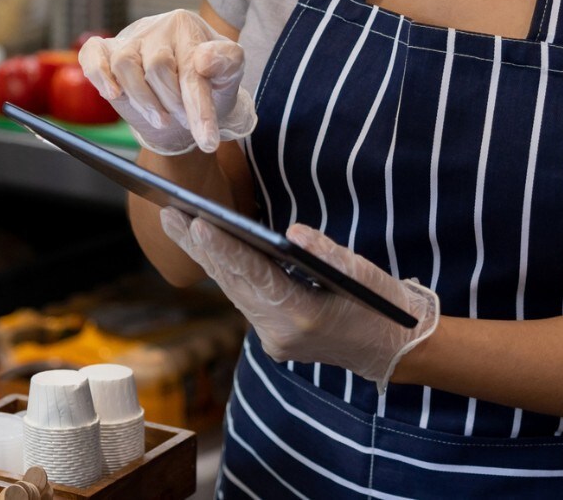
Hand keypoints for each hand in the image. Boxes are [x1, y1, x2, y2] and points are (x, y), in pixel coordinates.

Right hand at [78, 9, 253, 154]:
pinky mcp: (107, 49)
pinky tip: (112, 93)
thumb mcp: (229, 74)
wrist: (184, 92)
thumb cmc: (207, 81)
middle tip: (182, 119)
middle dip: (172, 103)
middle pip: (157, 67)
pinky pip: (93, 54)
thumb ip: (227, 62)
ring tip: (160, 118)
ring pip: (125, 64)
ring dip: (142, 99)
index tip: (208, 141)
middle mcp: (157, 27)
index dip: (199, 108)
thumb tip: (204, 59)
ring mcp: (130, 37)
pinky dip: (98, 73)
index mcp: (187, 26)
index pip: (191, 69)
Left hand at [160, 210, 438, 392]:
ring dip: (205, 257)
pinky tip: (204, 244)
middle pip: (233, 283)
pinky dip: (224, 270)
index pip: (255, 277)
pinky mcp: (273, 336)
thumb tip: (291, 232)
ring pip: (233, 291)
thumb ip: (326, 252)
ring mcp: (274, 339)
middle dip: (199, 248)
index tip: (197, 223)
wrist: (394, 349)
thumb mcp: (362, 272)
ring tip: (175, 221)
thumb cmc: (381, 304)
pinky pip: (242, 298)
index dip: (225, 249)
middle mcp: (280, 333)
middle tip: (168, 213)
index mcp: (303, 317)